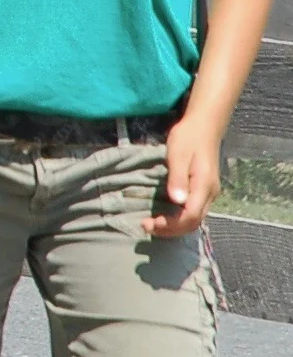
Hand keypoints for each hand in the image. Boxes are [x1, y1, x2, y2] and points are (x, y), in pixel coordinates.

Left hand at [143, 112, 221, 237]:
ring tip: (152, 224)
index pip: (190, 216)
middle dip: (170, 229)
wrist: (204, 126)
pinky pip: (193, 211)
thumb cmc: (188, 138)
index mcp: (204, 186)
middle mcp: (210, 193)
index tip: (149, 223)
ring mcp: (209, 193)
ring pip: (194, 219)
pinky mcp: (204, 190)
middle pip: (193, 222)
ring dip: (174, 226)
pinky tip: (163, 216)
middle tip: (146, 226)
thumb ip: (178, 178)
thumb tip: (177, 201)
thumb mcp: (178, 155)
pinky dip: (178, 219)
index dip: (170, 225)